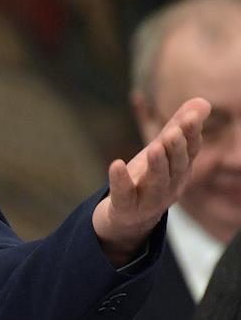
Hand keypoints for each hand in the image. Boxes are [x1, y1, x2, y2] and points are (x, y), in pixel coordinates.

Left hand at [92, 97, 209, 265]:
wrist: (126, 218)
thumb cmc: (147, 179)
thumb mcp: (162, 152)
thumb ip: (178, 127)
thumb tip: (203, 101)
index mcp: (181, 170)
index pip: (190, 150)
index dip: (191, 134)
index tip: (191, 116)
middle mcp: (170, 186)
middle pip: (176, 166)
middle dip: (176, 149)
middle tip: (172, 132)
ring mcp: (149, 200)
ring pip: (157, 183)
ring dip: (157, 165)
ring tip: (154, 147)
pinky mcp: (126, 208)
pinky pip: (124, 195)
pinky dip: (120, 181)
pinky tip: (115, 164)